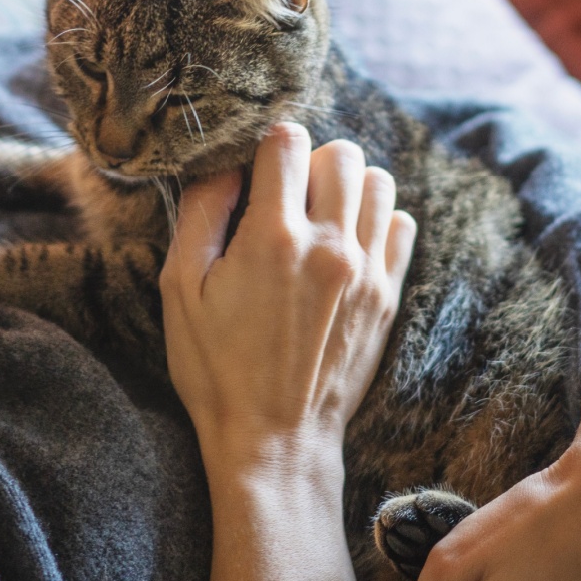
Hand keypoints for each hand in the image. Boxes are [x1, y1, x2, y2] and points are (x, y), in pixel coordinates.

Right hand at [162, 123, 414, 580]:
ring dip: (346, 186)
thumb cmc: (214, 367)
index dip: (263, 148)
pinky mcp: (386, 296)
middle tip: (282, 196)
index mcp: (272, 237)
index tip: (251, 175)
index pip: (287, 140)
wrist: (273, 440)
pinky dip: (375, 221)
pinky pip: (401, 224)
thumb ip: (200, 212)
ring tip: (316, 216)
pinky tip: (343, 245)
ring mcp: (366, 271)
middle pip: (340, 152)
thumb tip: (221, 163)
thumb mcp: (179, 288)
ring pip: (378, 182)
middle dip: (308, 161)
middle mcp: (329, 246)